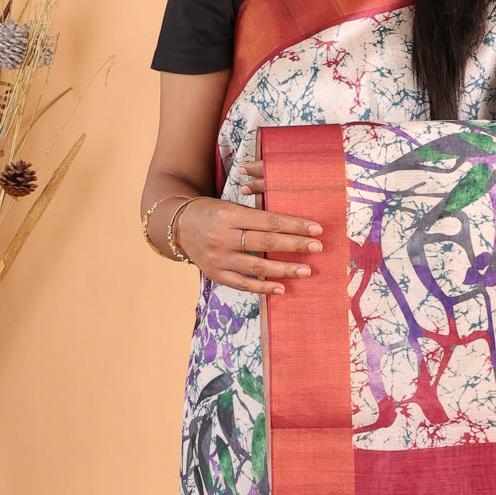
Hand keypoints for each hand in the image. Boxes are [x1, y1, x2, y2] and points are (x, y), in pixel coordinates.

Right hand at [172, 193, 321, 295]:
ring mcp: (218, 258)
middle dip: (295, 245)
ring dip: (284, 269)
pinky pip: (243, 284)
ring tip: (306, 270)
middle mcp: (222, 237)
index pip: (269, 221)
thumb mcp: (230, 206)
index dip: (294, 225)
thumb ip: (256, 215)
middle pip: (266, 243)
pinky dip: (263, 287)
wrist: (177, 225)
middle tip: (317, 247)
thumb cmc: (211, 212)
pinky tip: (282, 288)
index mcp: (229, 215)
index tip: (316, 229)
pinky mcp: (215, 274)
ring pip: (257, 266)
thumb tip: (292, 224)